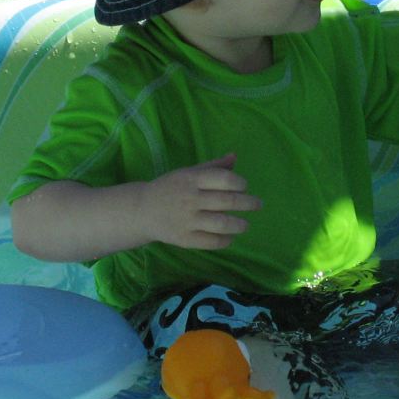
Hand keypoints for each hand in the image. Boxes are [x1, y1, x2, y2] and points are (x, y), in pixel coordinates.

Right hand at [143, 153, 261, 249]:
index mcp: (191, 179)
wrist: (141, 210)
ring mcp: (187, 220)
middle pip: (227, 202)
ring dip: (239, 225)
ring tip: (245, 225)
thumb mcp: (188, 173)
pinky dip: (225, 240)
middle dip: (248, 203)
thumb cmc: (170, 188)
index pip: (224, 179)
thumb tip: (235, 156)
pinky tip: (229, 237)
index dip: (240, 183)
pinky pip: (211, 242)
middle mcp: (190, 199)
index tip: (244, 187)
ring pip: (222, 224)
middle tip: (257, 205)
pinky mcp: (184, 239)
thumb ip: (213, 166)